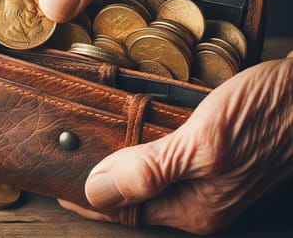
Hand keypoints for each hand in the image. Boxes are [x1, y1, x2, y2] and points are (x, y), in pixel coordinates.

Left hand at [59, 57, 292, 233]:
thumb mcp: (203, 143)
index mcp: (193, 207)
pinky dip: (143, 148)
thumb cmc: (263, 114)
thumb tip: (98, 189)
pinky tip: (134, 133)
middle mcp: (198, 199)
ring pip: (150, 178)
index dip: (90, 200)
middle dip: (103, 182)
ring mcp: (206, 179)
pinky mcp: (212, 157)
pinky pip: (165, 160)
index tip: (60, 187)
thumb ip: (152, 170)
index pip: (126, 209)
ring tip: (95, 148)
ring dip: (121, 164)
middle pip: (137, 196)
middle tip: (74, 161)